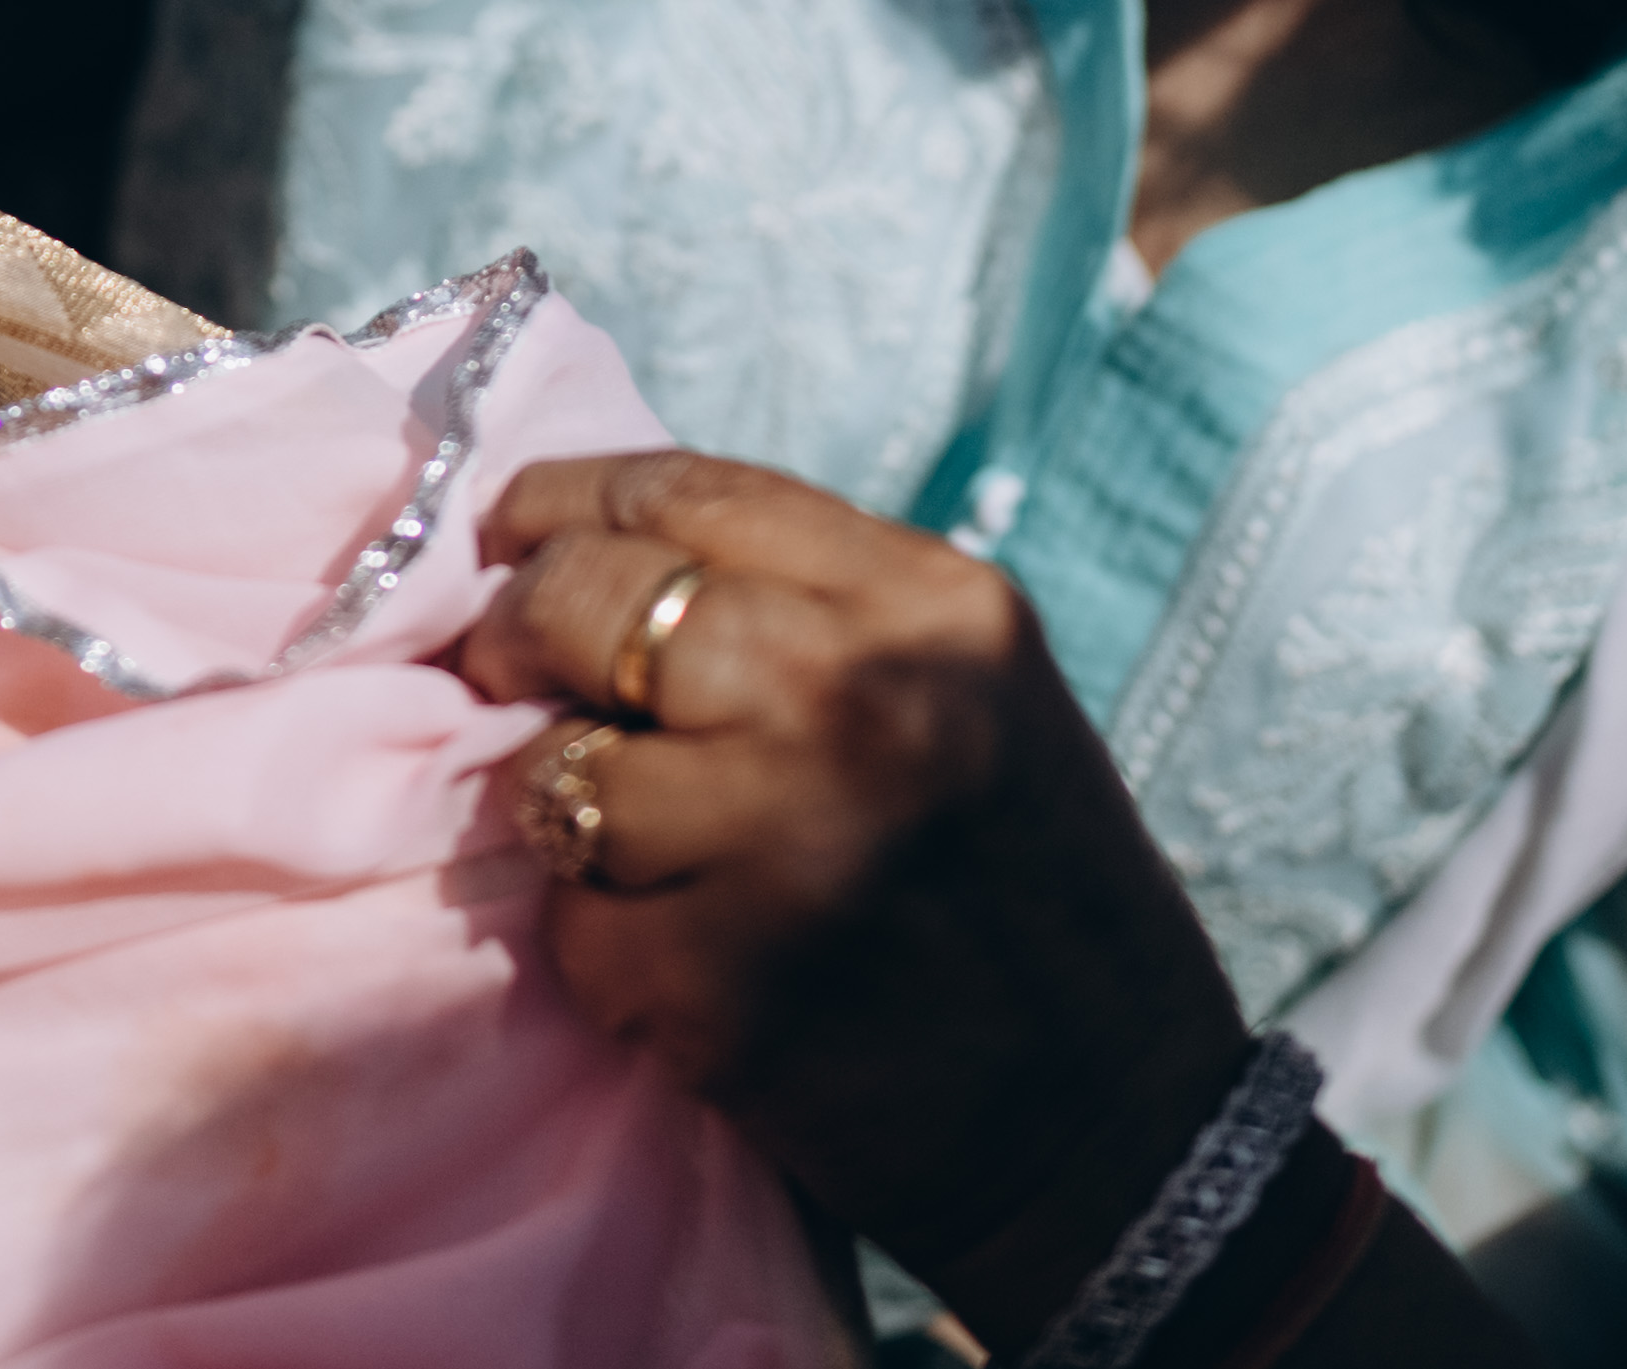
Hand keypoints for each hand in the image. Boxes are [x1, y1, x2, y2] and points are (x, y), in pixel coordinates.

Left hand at [447, 452, 1256, 1346]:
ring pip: (555, 769)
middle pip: (584, 599)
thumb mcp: (967, 691)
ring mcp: (781, 838)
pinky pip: (572, 925)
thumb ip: (808, 607)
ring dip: (568, 810)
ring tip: (647, 848)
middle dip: (521, 633)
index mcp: (928, 604)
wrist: (1117, 1134)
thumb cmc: (1024, 895)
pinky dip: (604, 945)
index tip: (512, 534)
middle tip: (509, 674)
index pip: (681, 492)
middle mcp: (857, 695)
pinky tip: (695, 962)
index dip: (563, 505)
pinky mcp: (715, 982)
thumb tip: (587, 551)